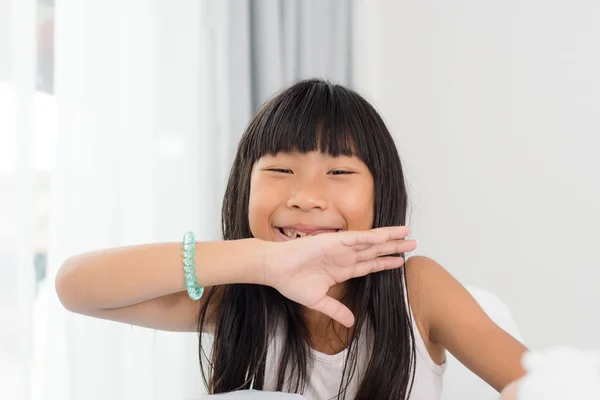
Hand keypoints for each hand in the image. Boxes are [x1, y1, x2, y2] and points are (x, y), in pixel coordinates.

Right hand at [263, 226, 415, 327]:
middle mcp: (343, 256)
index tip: (401, 261)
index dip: (385, 263)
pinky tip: (385, 236)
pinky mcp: (333, 241)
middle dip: (393, 247)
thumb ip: (336, 309)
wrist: (275, 270)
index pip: (368, 265)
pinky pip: (356, 238)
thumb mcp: (318, 301)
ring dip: (388, 238)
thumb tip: (351, 322)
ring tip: (406, 233)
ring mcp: (339, 248)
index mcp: (340, 269)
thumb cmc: (291, 282)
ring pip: (370, 242)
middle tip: (413, 243)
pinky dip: (371, 237)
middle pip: (374, 251)